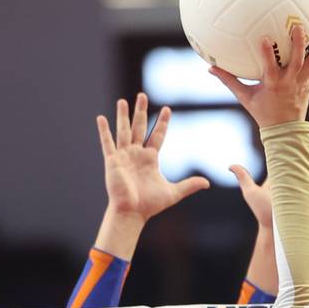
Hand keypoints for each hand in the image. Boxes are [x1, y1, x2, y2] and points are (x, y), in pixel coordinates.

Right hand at [98, 93, 208, 223]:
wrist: (132, 212)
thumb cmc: (149, 205)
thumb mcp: (173, 192)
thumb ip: (189, 185)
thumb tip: (207, 183)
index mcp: (150, 158)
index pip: (157, 135)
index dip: (162, 122)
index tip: (167, 109)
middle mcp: (136, 154)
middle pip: (139, 127)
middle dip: (141, 111)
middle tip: (142, 95)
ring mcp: (124, 156)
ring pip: (123, 131)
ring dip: (123, 116)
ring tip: (123, 101)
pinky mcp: (112, 161)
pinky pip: (107, 143)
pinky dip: (104, 131)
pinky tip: (100, 118)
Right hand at [210, 23, 308, 127]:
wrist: (284, 130)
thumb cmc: (262, 112)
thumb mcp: (245, 97)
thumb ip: (229, 81)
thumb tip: (210, 68)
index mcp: (273, 85)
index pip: (270, 68)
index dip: (267, 54)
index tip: (265, 38)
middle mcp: (290, 83)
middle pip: (297, 62)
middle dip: (299, 44)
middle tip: (298, 26)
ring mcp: (303, 83)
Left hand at [230, 140, 308, 229]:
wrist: (275, 229)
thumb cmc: (262, 213)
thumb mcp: (250, 193)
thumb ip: (243, 177)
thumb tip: (230, 165)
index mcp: (280, 176)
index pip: (285, 156)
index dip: (287, 144)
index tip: (290, 129)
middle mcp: (293, 179)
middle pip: (301, 158)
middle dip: (305, 146)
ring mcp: (304, 187)